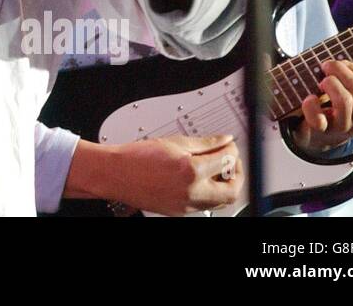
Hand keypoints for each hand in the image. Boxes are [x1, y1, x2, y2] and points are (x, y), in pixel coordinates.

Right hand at [66, 135, 240, 216]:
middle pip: (232, 191)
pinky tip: (199, 180)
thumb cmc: (137, 157)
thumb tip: (223, 141)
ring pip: (220, 202)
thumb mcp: (174, 142)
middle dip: (236, 175)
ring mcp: (186, 205)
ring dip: (224, 186)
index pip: (227, 161)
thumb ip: (204, 143)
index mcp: (191, 171)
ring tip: (216, 171)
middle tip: (231, 162)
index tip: (227, 145)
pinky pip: (204, 205)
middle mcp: (192, 191)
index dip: (231, 150)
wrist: (116, 173)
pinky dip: (208, 193)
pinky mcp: (180, 211)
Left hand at [293, 59, 352, 153]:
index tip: (343, 65)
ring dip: (328, 83)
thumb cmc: (342, 103)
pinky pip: (318, 118)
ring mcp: (345, 128)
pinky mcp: (324, 132)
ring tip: (321, 82)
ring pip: (344, 100)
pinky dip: (311, 105)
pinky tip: (309, 98)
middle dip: (337, 69)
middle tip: (325, 65)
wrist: (320, 134)